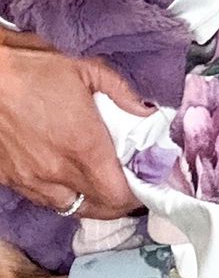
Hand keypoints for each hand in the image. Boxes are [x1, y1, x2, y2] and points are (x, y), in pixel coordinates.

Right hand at [0, 44, 143, 218]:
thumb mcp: (87, 70)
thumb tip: (146, 112)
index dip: (135, 195)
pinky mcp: (10, 178)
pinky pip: (41, 199)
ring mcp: (31, 179)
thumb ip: (122, 93)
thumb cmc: (33, 70)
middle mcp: (58, 171)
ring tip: (97, 185)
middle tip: (126, 187)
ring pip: (68, 208)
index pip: (118, 194)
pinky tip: (64, 179)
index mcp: (84, 146)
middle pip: (96, 208)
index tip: (144, 185)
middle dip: (116, 202)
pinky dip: (58, 195)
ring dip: (87, 201)